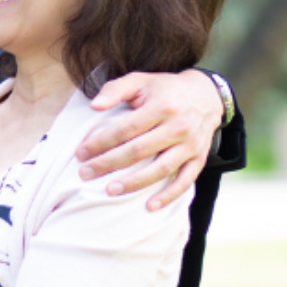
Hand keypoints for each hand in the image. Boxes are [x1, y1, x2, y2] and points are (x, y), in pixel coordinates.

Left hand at [80, 69, 219, 209]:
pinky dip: (169, 195)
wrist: (206, 95)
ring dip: (135, 183)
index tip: (80, 153)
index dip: (101, 142)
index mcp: (161, 106)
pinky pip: (185, 180)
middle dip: (109, 164)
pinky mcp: (200, 158)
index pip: (125, 129)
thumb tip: (93, 105)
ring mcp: (191, 145)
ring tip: (110, 191)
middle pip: (139, 151)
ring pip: (161, 169)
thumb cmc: (164, 89)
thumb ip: (115, 89)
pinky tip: (150, 206)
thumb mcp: (139, 80)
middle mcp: (178, 127)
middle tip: (85, 174)